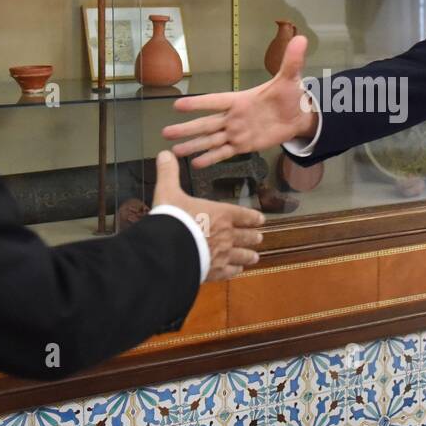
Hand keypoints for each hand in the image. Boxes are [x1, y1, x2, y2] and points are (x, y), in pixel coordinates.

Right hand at [151, 149, 264, 280]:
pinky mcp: (214, 271)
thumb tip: (164, 153)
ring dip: (248, 255)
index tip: (261, 219)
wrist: (168, 248)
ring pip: (240, 256)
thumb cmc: (172, 218)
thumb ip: (168, 173)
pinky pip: (228, 272)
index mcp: (220, 214)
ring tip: (254, 257)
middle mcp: (226, 235)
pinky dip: (234, 271)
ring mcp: (222, 255)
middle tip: (260, 238)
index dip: (252, 217)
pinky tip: (236, 272)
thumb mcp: (167, 191)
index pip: (242, 214)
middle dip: (252, 237)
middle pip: (245, 236)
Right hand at [161, 35, 316, 168]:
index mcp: (240, 100)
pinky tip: (196, 164)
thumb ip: (291, 60)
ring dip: (193, 145)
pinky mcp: (244, 146)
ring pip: (211, 140)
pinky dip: (211, 159)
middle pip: (206, 124)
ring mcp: (237, 132)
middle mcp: (233, 117)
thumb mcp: (290, 78)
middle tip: (165, 133)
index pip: (215, 102)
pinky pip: (224, 153)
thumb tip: (300, 39)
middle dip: (186, 129)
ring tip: (174, 151)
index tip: (177, 106)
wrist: (298, 116)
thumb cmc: (289, 95)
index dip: (198, 104)